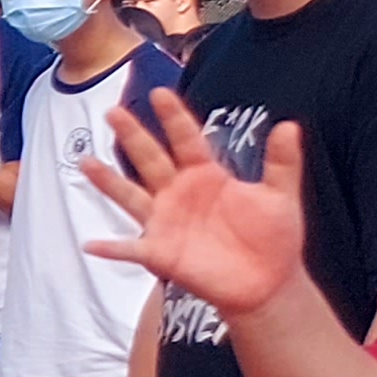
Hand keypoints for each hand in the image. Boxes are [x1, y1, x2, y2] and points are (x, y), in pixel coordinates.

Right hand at [85, 95, 304, 315]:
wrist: (268, 282)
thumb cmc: (273, 238)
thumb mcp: (281, 196)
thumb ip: (282, 162)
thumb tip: (289, 125)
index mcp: (205, 175)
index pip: (186, 139)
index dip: (173, 117)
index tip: (160, 93)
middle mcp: (178, 193)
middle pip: (150, 159)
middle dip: (132, 136)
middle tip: (113, 111)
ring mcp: (165, 222)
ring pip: (130, 196)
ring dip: (108, 181)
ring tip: (86, 163)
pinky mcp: (160, 253)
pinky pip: (130, 249)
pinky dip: (111, 248)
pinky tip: (92, 244)